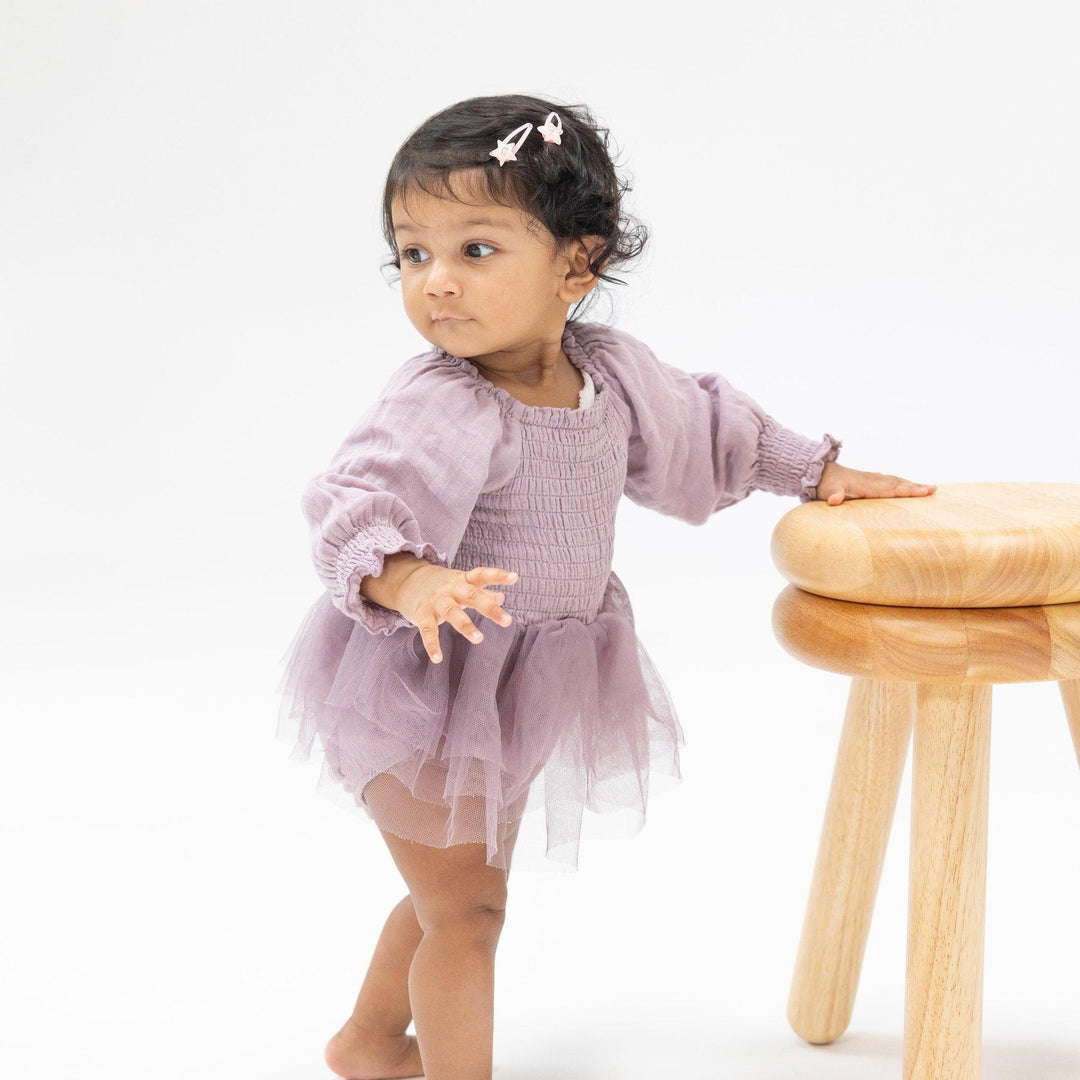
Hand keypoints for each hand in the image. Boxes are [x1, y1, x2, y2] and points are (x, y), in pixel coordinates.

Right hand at [394, 563, 517, 662]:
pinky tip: (437, 659)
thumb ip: (482, 592)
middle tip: (507, 621)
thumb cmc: (442, 586)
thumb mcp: (461, 584)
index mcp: (463, 581)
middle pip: (471, 596)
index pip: (482, 575)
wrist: (406, 581)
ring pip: (452, 613)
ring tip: (479, 638)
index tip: (514, 577)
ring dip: (465, 625)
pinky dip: (432, 645)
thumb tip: (502, 598)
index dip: (498, 575)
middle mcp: (451, 589)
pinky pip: (427, 631)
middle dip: (489, 608)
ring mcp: (436, 602)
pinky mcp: (422, 615)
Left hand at [816, 461, 936, 505]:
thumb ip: (833, 495)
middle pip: (898, 483)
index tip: (923, 492)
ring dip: (912, 484)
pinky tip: (909, 486)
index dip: (907, 491)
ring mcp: (872, 479)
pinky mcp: (871, 480)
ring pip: (896, 481)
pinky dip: (902, 483)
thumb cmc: (826, 484)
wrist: (820, 471)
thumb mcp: (827, 491)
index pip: (890, 489)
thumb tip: (834, 500)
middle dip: (916, 487)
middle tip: (934, 490)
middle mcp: (872, 480)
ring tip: (929, 488)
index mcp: (866, 484)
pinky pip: (891, 482)